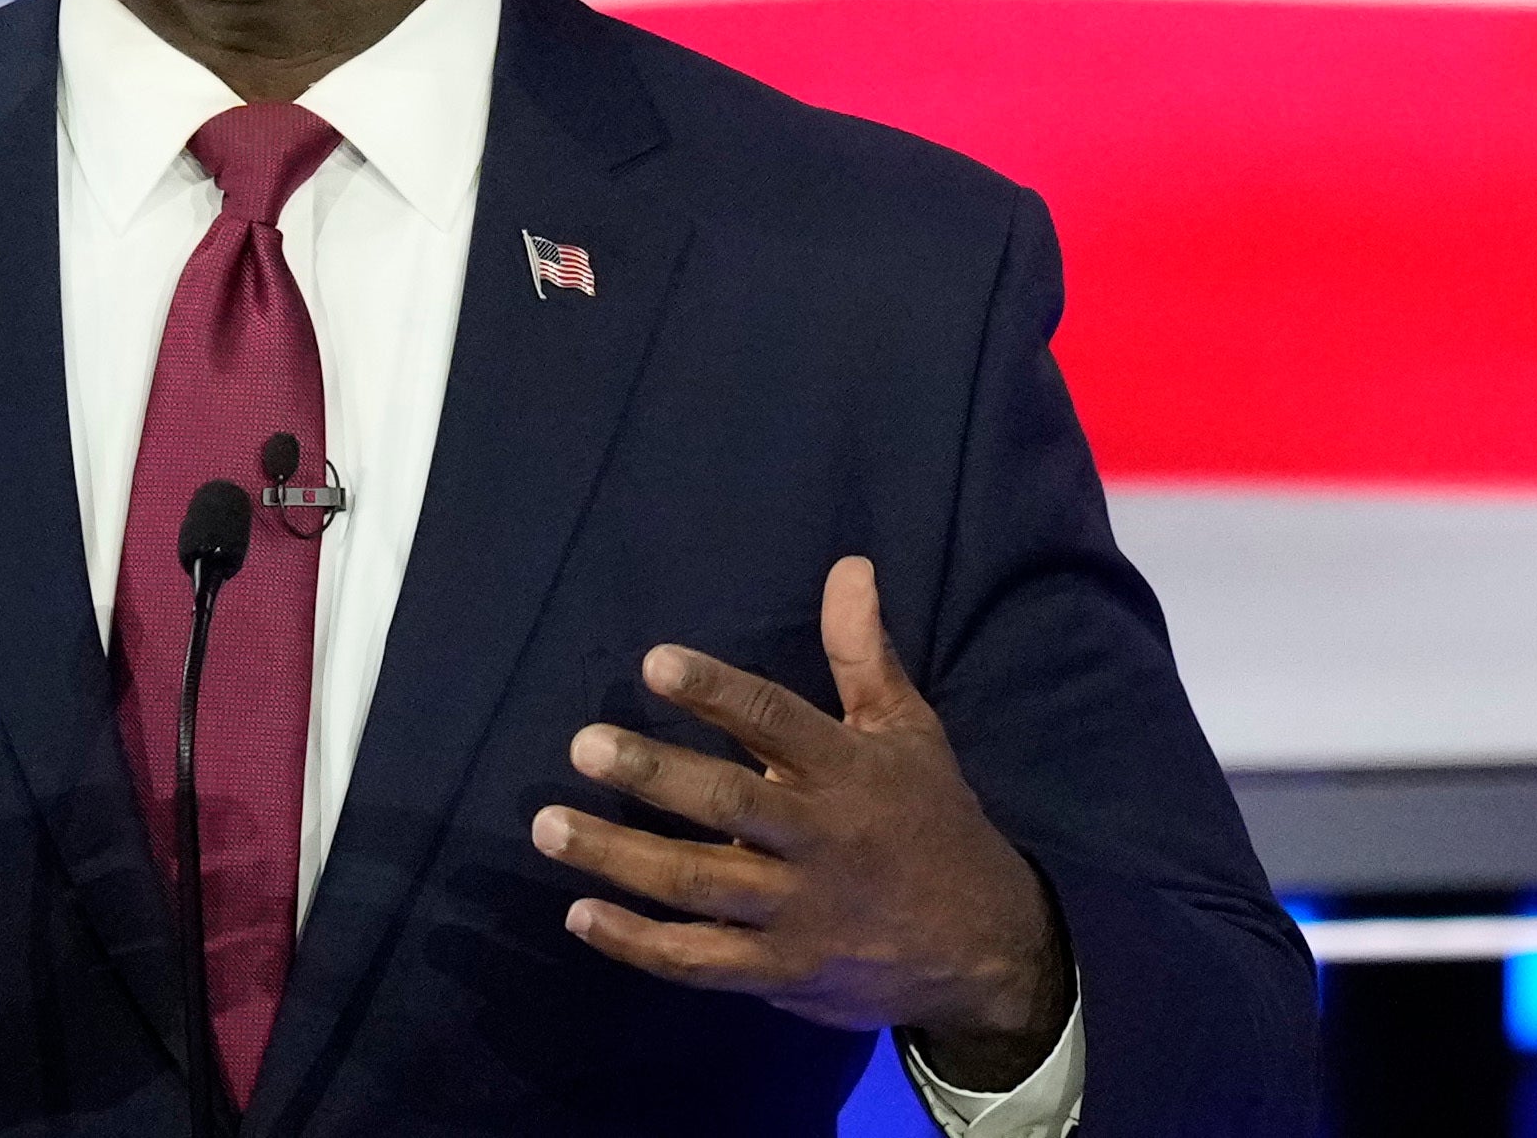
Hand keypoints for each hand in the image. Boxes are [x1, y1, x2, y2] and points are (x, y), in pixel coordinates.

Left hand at [530, 554, 1069, 1089]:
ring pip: (697, 884)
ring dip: (619, 857)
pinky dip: (639, 944)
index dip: (716, 691)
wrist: (987, 948)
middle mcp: (818, 840)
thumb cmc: (931, 822)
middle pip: (726, 804)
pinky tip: (582, 915)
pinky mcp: (782, 971)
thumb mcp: (908, 732)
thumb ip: (863, 652)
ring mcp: (798, 912)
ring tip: (549, 827)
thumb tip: (849, 566)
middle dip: (652, 774)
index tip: (655, 663)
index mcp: (847, 771)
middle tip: (583, 746)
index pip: (776, 722)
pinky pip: (700, 961)